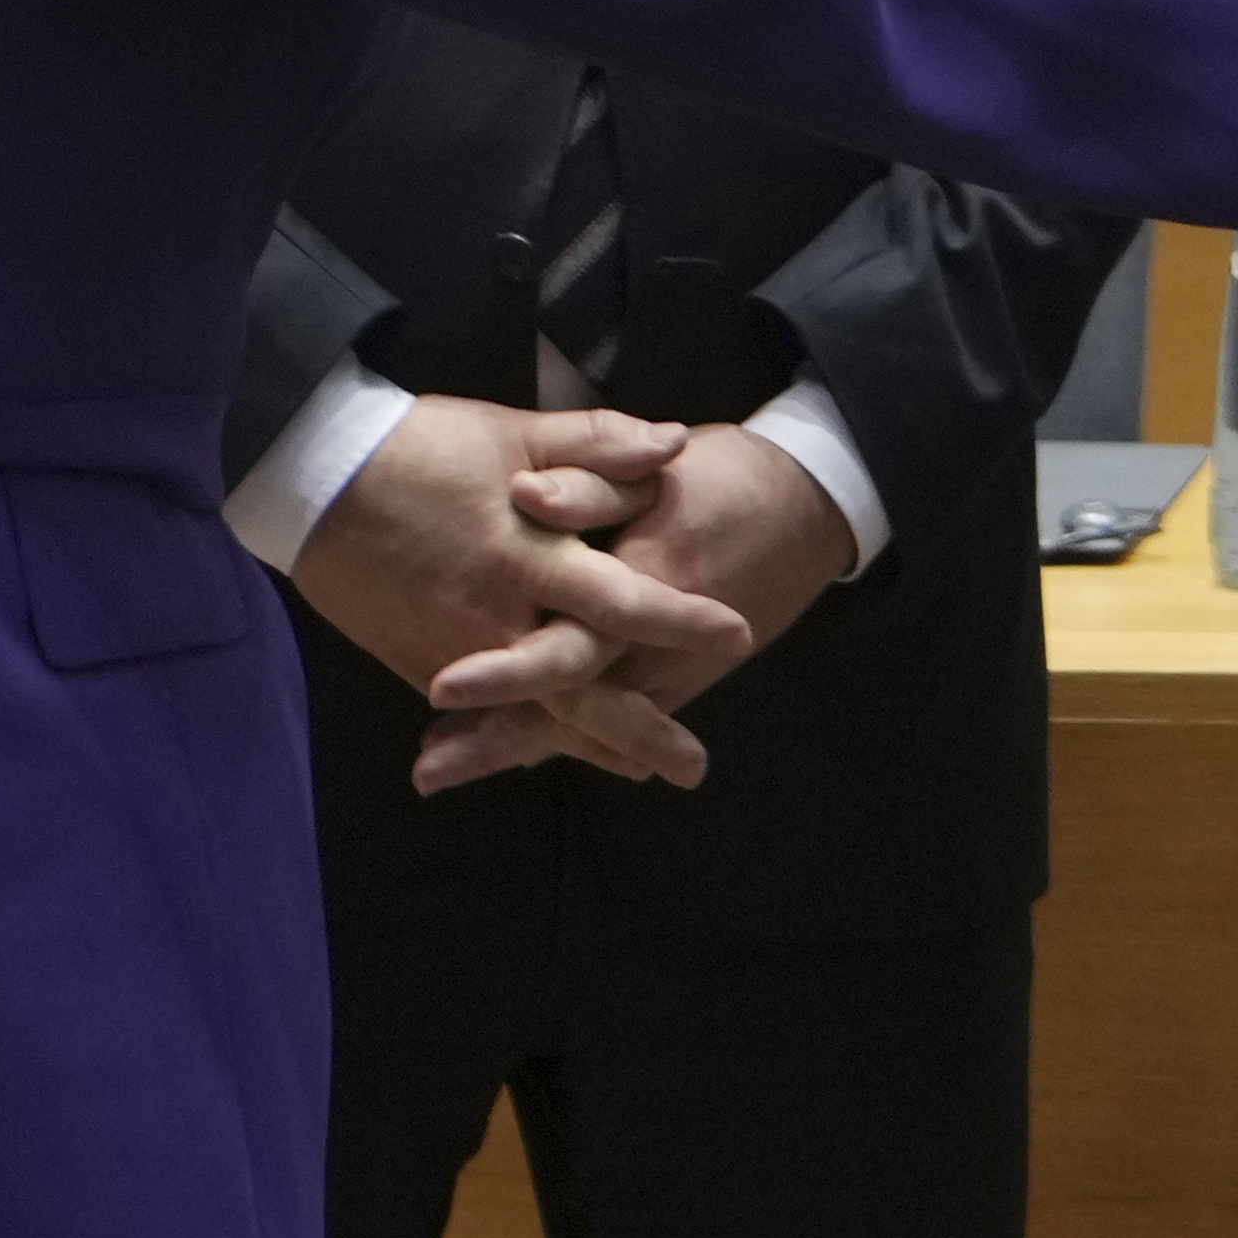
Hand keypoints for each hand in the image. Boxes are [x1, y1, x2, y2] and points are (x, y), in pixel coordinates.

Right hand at [290, 396, 752, 795]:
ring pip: (532, 713)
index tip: (736, 634)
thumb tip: (672, 445)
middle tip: (693, 766)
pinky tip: (553, 747)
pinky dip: (521, 734)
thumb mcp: (513, 430)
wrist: (314, 479)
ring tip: (640, 768)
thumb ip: (597, 444)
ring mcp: (453, 649)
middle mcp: (494, 616)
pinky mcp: (418, 661)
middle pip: (579, 690)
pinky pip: (485, 711)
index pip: (619, 599)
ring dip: (587, 745)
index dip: (678, 620)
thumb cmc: (420, 447)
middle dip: (640, 729)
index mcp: (527, 554)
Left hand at [406, 419, 853, 793]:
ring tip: (440, 768)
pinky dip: (566, 738)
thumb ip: (593, 482)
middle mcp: (658, 645)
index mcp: (647, 585)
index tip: (441, 688)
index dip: (506, 673)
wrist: (812, 506)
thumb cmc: (729, 478)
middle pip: (570, 707)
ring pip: (590, 725)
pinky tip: (512, 752)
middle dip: (496, 739)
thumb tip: (526, 495)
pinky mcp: (682, 678)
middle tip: (424, 768)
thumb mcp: (662, 470)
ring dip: (517, 748)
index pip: (569, 644)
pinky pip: (617, 720)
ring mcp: (674, 671)